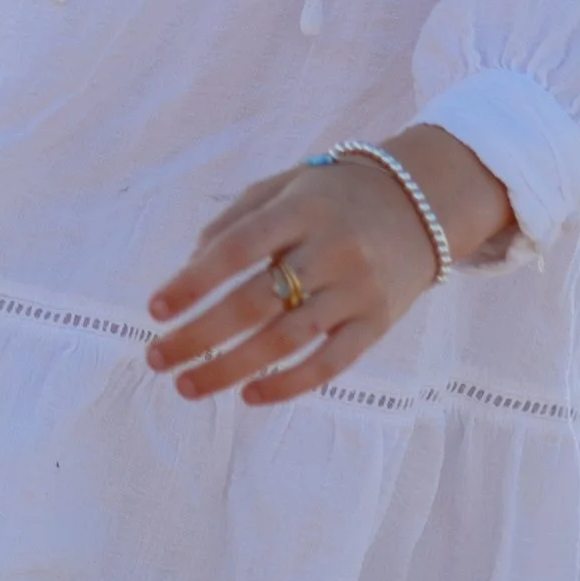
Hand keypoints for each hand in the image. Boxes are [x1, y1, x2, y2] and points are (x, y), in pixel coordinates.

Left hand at [146, 126, 510, 404]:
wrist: (424, 201)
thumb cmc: (335, 194)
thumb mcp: (286, 185)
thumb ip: (236, 220)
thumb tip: (190, 268)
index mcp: (302, 208)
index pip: (237, 249)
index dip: (193, 281)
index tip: (155, 309)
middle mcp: (331, 249)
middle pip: (255, 303)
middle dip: (198, 336)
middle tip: (156, 358)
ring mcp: (357, 289)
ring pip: (286, 340)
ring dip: (230, 368)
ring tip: (187, 385)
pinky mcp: (377, 322)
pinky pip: (330, 363)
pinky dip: (288, 384)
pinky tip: (249, 394)